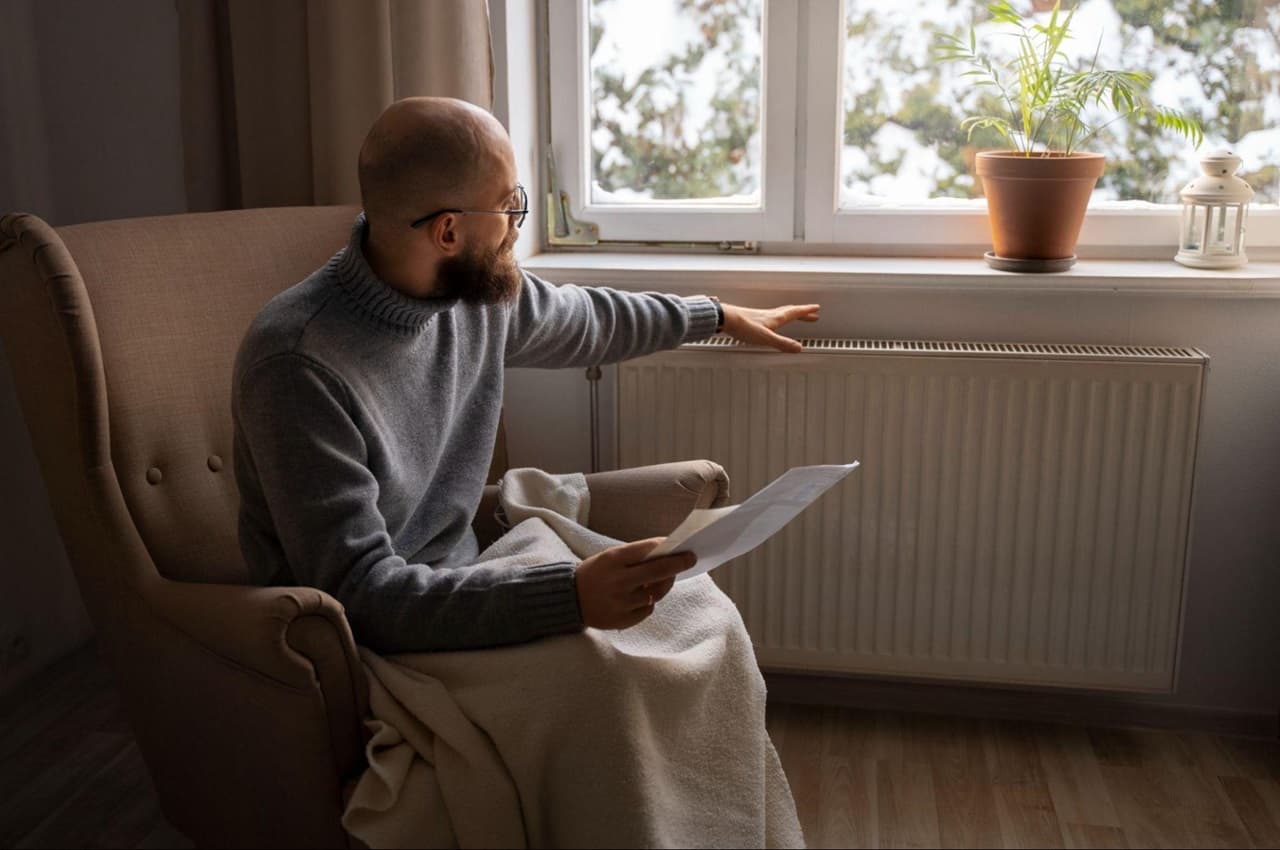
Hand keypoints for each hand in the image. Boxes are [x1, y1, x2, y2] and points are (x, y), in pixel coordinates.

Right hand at [575, 538, 694, 629]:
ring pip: (656, 593)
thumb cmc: (595, 573)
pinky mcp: (621, 620)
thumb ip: (634, 556)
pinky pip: (647, 609)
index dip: (667, 548)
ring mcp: (620, 602)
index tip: (682, 547)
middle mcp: (617, 581)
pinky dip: (649, 602)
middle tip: (691, 559)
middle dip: (678, 564)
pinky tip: (642, 596)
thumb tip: (667, 554)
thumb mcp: (609, 557)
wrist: (569, 599)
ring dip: (664, 585)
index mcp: (612, 560)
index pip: (647, 550)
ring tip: (665, 579)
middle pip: (657, 571)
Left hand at [721, 303, 820, 352]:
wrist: (726, 318)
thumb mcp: (766, 338)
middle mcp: (770, 315)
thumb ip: (782, 343)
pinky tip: (772, 323)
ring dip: (791, 314)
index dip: (806, 311)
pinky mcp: (753, 319)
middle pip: (790, 312)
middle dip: (802, 313)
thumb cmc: (744, 326)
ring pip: (781, 313)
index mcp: (776, 318)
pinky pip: (771, 317)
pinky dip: (778, 318)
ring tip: (795, 316)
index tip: (816, 308)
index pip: (795, 313)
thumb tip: (799, 348)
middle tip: (811, 314)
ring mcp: (761, 316)